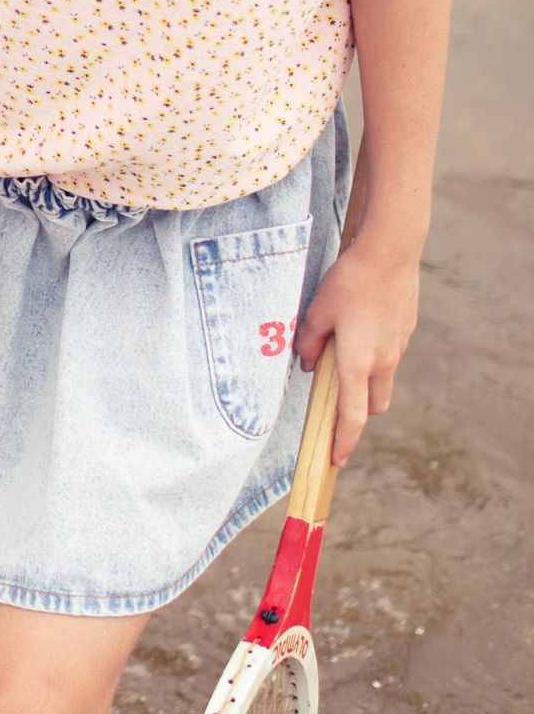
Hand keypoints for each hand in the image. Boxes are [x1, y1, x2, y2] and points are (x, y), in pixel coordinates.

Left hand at [295, 239, 419, 465]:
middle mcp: (384, 361)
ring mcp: (399, 346)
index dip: (344, 441)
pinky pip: (390, 355)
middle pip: (374, 405)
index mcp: (358, 363)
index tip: (336, 460)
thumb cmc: (349, 282)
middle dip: (357, 415)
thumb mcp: (317, 312)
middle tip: (337, 411)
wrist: (391, 252)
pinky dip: (375, 357)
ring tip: (344, 360)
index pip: (353, 416)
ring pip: (384, 380)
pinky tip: (360, 330)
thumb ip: (308, 343)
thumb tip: (307, 364)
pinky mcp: (406, 331)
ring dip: (367, 384)